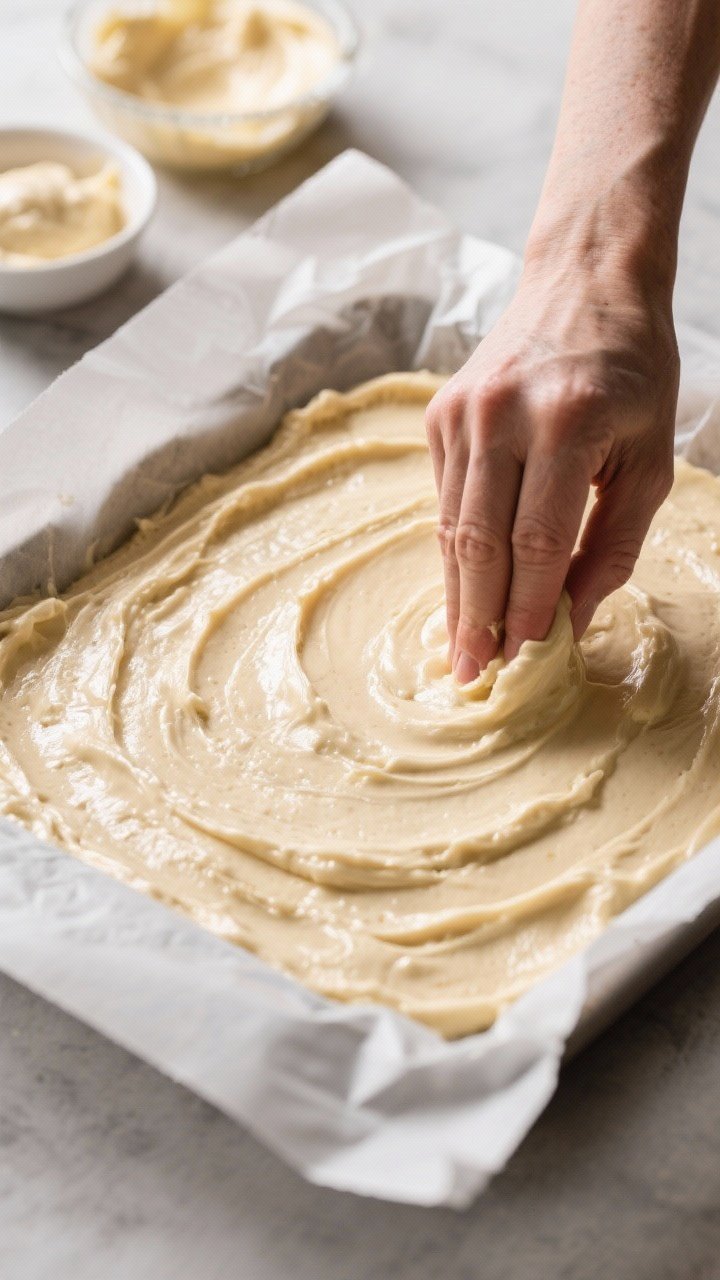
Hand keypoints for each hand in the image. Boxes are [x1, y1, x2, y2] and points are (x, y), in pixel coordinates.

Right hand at [425, 248, 678, 681]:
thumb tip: (574, 619)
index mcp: (567, 420)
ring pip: (453, 528)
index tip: (525, 661)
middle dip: (479, 617)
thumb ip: (613, 544)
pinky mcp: (438, 416)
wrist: (583, 284)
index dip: (528, 608)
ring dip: (458, 595)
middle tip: (476, 675)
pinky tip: (462, 593)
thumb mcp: (650, 460)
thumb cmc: (632, 374)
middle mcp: (501, 414)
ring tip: (462, 650)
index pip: (538, 540)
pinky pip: (444, 501)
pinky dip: (455, 553)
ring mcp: (460, 413)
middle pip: (482, 541)